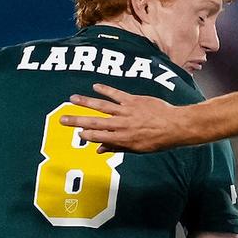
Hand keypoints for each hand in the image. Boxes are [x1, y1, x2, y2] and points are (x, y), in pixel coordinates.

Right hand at [61, 85, 190, 152]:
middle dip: (77, 121)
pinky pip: (116, 94)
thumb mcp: (137, 149)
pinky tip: (95, 87)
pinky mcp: (133, 100)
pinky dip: (105, 90)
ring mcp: (126, 111)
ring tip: (72, 99)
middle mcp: (121, 125)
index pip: (98, 137)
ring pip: (102, 106)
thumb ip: (117, 147)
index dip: (86, 136)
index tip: (76, 134)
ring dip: (86, 102)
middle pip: (95, 122)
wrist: (175, 126)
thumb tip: (99, 150)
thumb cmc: (157, 140)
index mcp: (122, 139)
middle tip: (63, 119)